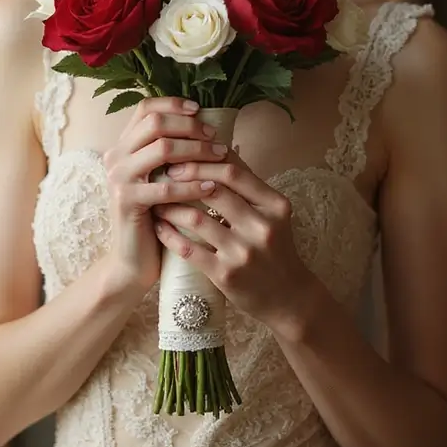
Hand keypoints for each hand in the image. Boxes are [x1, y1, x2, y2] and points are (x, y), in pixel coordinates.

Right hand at [102, 97, 230, 292]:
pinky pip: (165, 186)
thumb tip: (209, 128)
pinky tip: (211, 188)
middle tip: (215, 138)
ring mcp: (118, 178)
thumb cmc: (156, 217)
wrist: (133, 260)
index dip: (173, 104)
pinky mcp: (126, 201)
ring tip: (220, 157)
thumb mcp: (162, 178)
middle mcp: (115, 156)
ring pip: (161, 149)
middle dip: (190, 127)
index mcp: (123, 146)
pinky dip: (191, 185)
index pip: (145, 108)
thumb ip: (173, 154)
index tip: (199, 111)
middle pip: (155, 123)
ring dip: (196, 151)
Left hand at [152, 150, 314, 330]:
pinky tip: (160, 227)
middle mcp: (261, 227)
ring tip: (157, 199)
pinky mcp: (226, 275)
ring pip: (196, 218)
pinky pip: (189, 249)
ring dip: (171, 206)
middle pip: (214, 190)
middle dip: (183, 178)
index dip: (203, 161)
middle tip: (163, 174)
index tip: (181, 158)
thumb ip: (248, 187)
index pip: (233, 171)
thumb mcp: (272, 214)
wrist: (288, 297)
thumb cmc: (275, 248)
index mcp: (275, 205)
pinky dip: (170, 235)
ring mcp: (243, 252)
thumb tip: (214, 149)